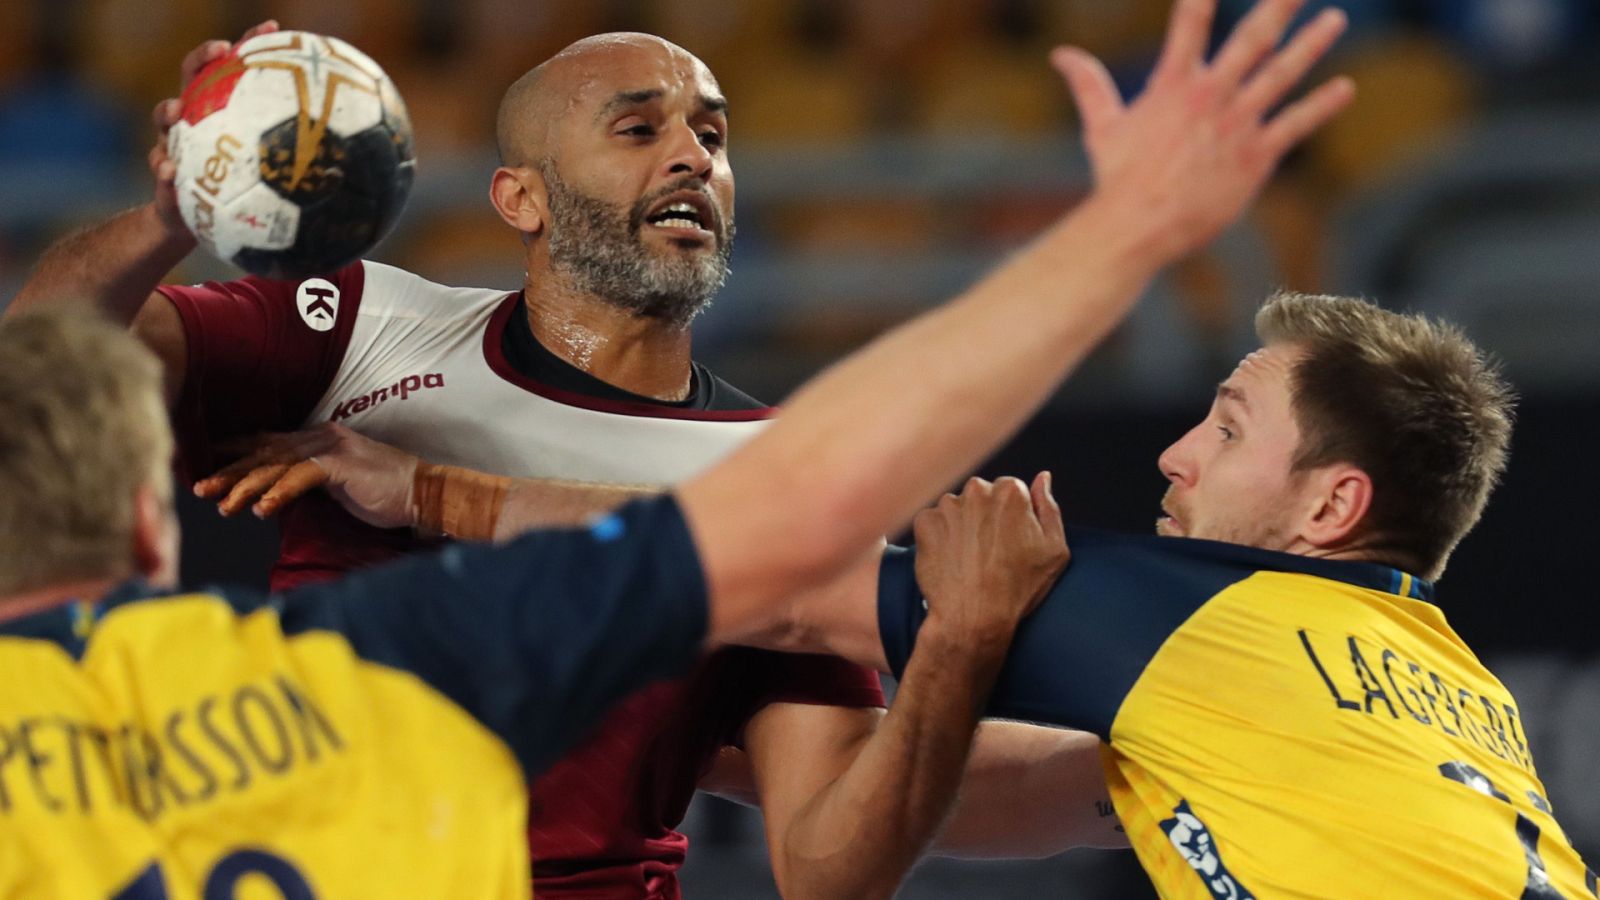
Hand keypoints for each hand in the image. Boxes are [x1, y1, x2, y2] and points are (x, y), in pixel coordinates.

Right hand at [149, 20, 279, 234]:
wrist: (201, 221)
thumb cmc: (242, 193)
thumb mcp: (271, 174)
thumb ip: (297, 159)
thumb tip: (352, 153)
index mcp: (221, 111)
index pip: (235, 69)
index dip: (250, 45)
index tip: (272, 28)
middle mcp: (194, 119)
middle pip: (192, 76)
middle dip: (203, 58)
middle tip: (220, 49)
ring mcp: (174, 142)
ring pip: (163, 117)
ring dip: (167, 110)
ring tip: (176, 112)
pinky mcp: (163, 171)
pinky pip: (159, 167)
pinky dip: (163, 169)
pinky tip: (169, 173)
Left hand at [194, 422, 419, 528]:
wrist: (426, 493)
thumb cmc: (386, 495)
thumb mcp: (339, 486)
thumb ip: (310, 482)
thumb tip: (276, 495)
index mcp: (320, 439)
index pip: (269, 441)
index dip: (237, 451)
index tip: (207, 463)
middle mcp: (322, 436)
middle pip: (265, 452)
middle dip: (231, 472)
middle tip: (200, 488)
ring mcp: (332, 448)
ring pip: (276, 464)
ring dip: (246, 485)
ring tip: (223, 505)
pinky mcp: (341, 464)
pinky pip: (300, 477)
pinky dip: (278, 492)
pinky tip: (260, 511)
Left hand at [912, 473, 1068, 656]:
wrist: (974, 617)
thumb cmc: (1018, 588)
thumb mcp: (1054, 550)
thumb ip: (1049, 508)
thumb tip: (1042, 478)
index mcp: (1011, 492)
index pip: (1010, 490)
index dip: (1011, 517)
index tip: (1009, 541)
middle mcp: (977, 491)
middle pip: (981, 495)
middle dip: (984, 516)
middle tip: (988, 551)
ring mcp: (948, 506)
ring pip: (955, 508)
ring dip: (961, 525)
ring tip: (968, 559)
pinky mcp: (925, 523)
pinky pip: (933, 522)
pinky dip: (939, 538)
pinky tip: (950, 560)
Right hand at [1055, 0, 1353, 261]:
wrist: (1139, 225)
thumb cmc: (1117, 177)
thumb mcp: (1101, 125)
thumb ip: (1088, 83)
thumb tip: (1060, 54)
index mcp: (1172, 83)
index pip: (1190, 21)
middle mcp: (1211, 95)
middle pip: (1253, 37)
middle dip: (1279, 5)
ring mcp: (1238, 124)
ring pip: (1282, 74)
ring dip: (1311, 44)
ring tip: (1334, 19)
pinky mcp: (1256, 155)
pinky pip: (1295, 124)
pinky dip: (1321, 106)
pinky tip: (1344, 88)